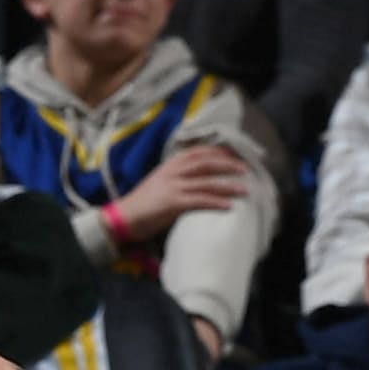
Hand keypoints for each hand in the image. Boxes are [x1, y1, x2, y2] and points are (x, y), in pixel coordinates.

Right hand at [108, 143, 248, 244]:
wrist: (122, 218)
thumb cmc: (142, 204)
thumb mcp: (162, 183)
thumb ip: (180, 178)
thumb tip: (201, 180)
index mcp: (171, 163)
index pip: (200, 151)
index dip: (220, 152)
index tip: (236, 155)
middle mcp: (174, 171)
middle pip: (207, 162)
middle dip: (229, 165)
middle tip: (246, 170)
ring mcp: (173, 186)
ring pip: (207, 182)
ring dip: (228, 185)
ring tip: (244, 190)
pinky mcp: (172, 203)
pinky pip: (199, 200)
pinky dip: (215, 202)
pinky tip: (228, 206)